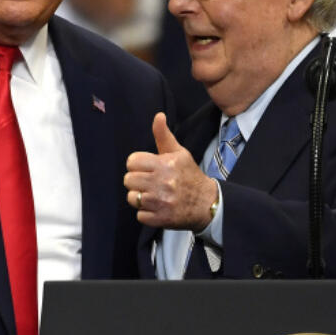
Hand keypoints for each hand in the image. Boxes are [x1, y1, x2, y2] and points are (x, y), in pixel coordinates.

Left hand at [124, 113, 219, 230]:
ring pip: (132, 198)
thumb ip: (164, 135)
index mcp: (165, 164)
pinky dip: (146, 214)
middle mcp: (162, 182)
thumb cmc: (189, 175)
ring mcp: (161, 202)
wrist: (207, 203)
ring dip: (140, 198)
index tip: (146, 169)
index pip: (132, 162)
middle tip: (148, 183)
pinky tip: (157, 208)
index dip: (137, 165)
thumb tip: (158, 116)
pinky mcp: (161, 219)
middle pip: (128, 180)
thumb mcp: (179, 153)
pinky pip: (139, 216)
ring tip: (152, 196)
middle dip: (136, 181)